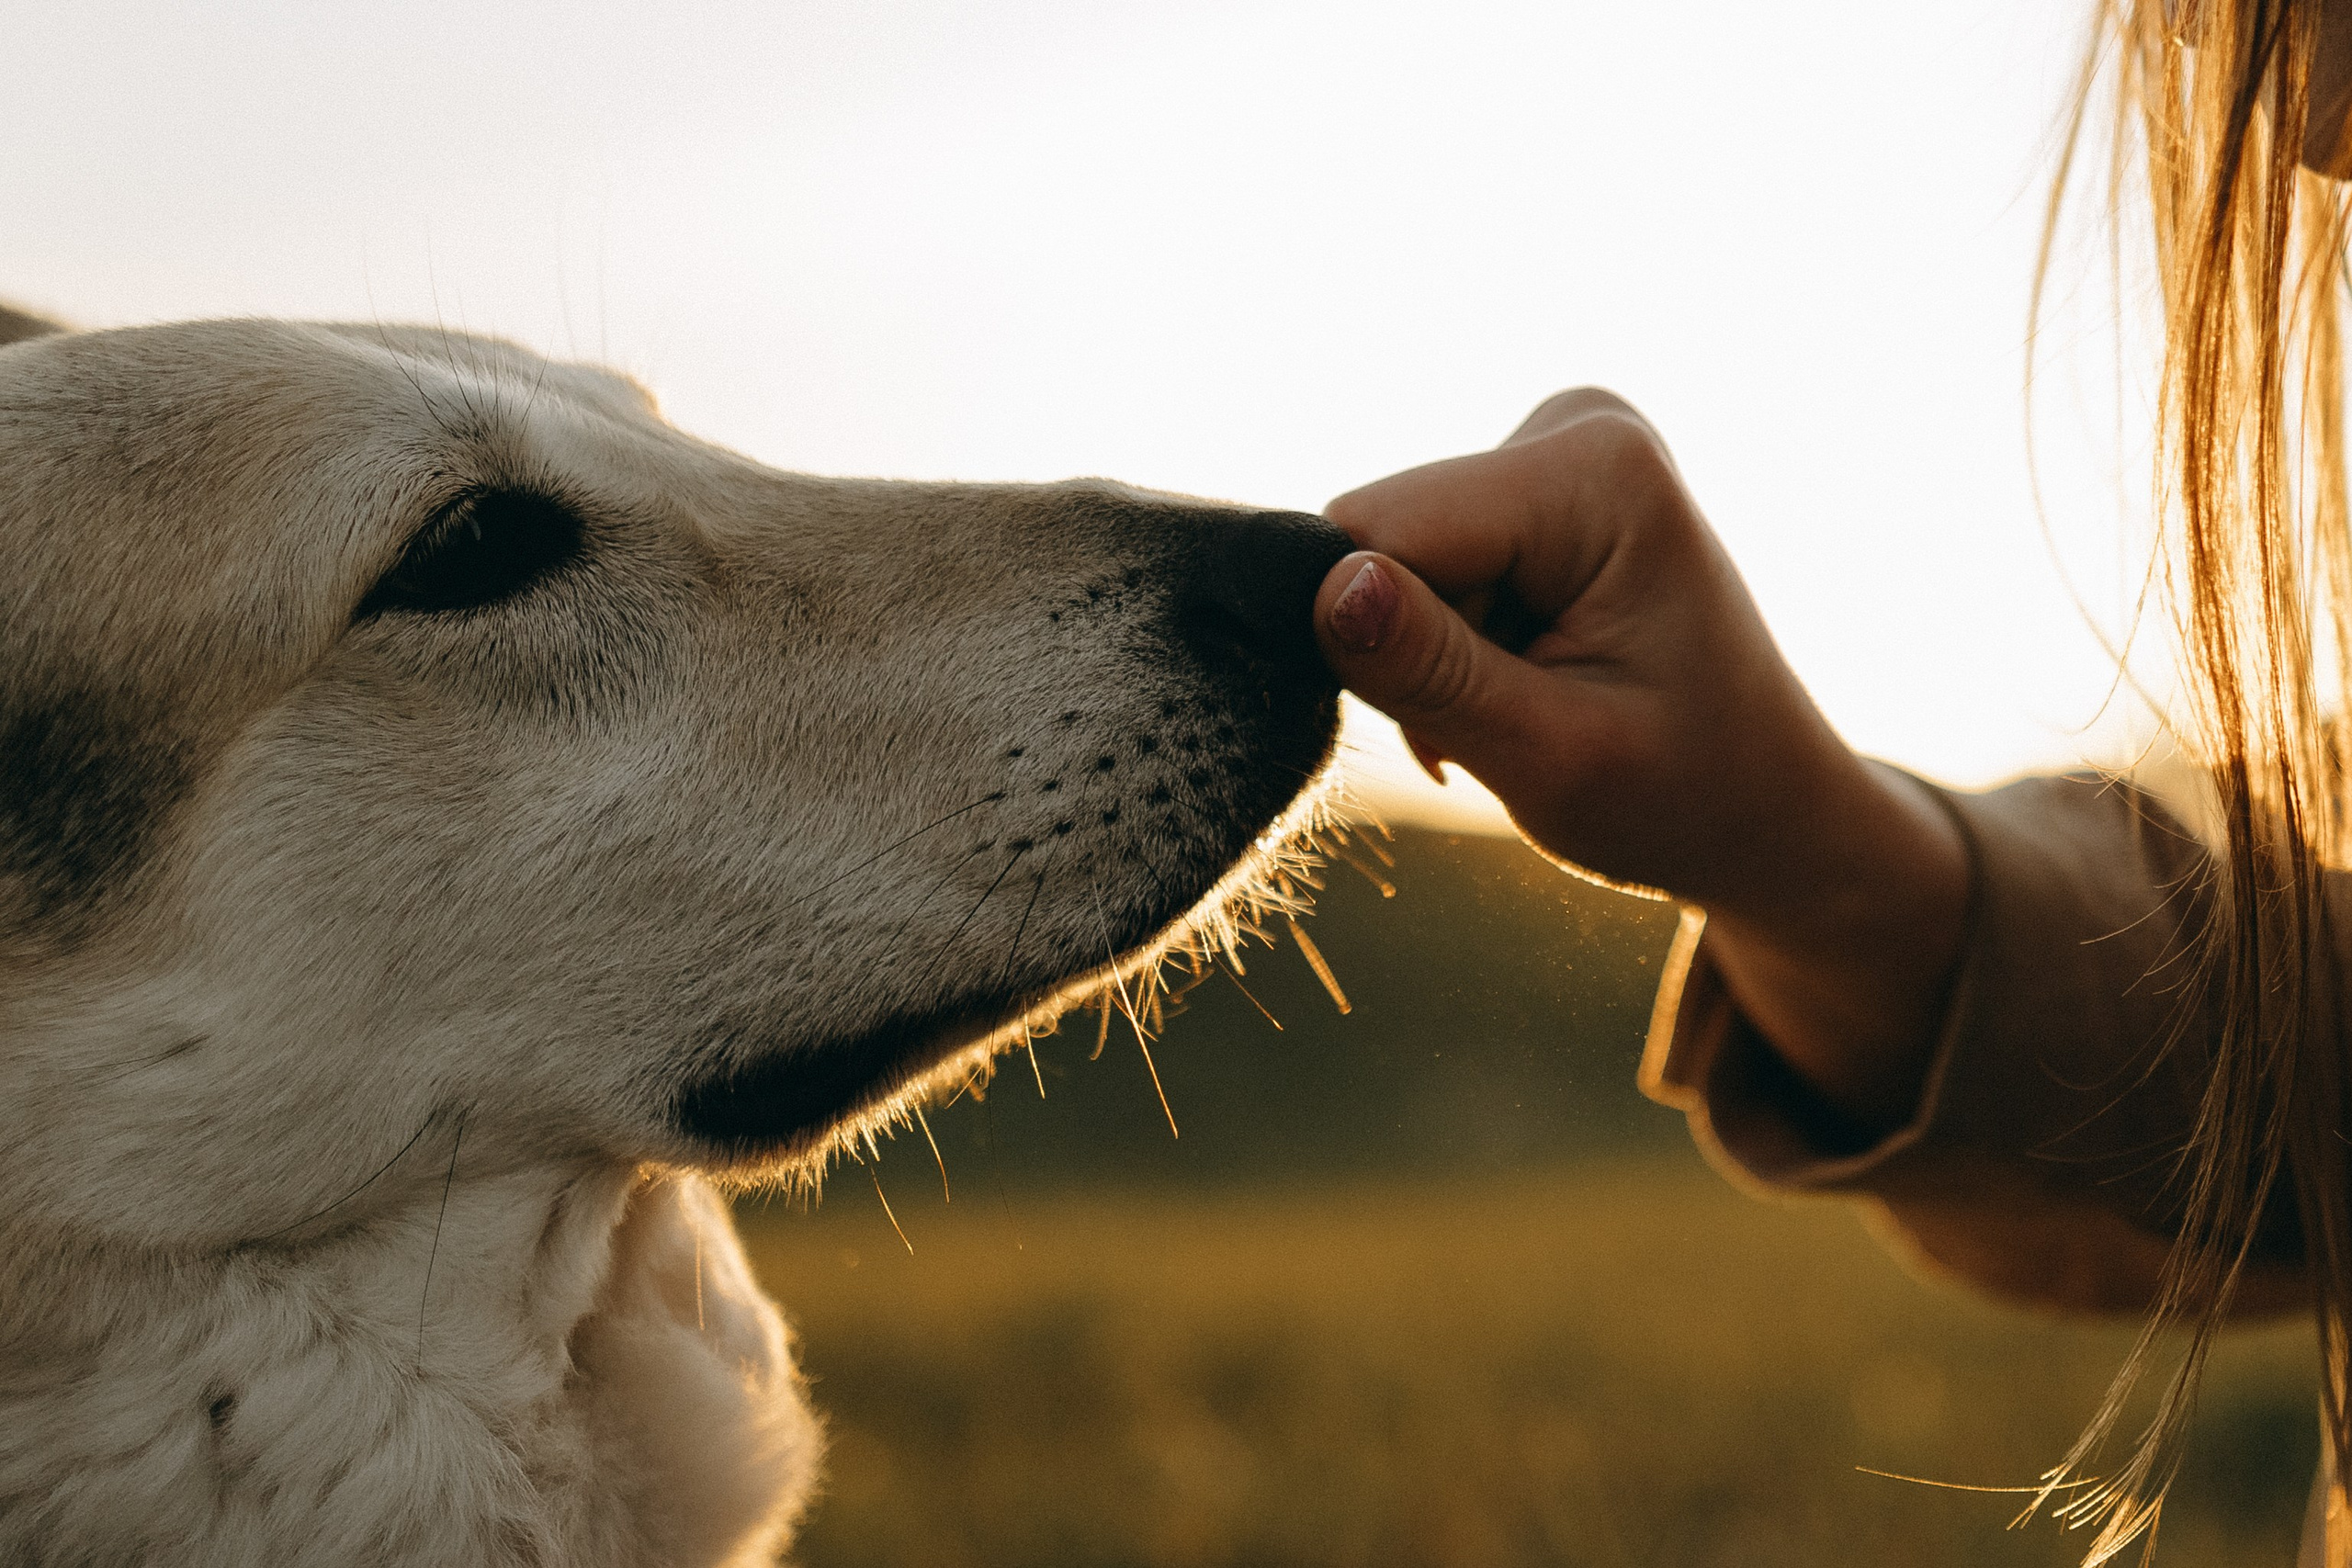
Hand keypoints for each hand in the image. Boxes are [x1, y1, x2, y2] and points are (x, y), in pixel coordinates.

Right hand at [1315, 390, 1969, 1130]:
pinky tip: (1526, 681)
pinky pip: (1422, 560)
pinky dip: (1453, 641)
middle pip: (1383, 535)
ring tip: (1529, 711)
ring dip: (1433, 656)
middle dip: (1413, 649)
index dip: (1380, 643)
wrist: (1767, 808)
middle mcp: (1576, 426)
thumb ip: (1431, 672)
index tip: (1468, 725)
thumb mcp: (1553, 760)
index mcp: (1597, 472)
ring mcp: (1556, 448)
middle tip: (1509, 726)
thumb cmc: (1686, 794)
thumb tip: (1323, 587)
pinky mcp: (1533, 482)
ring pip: (1392, 556)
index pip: (1382, 530)